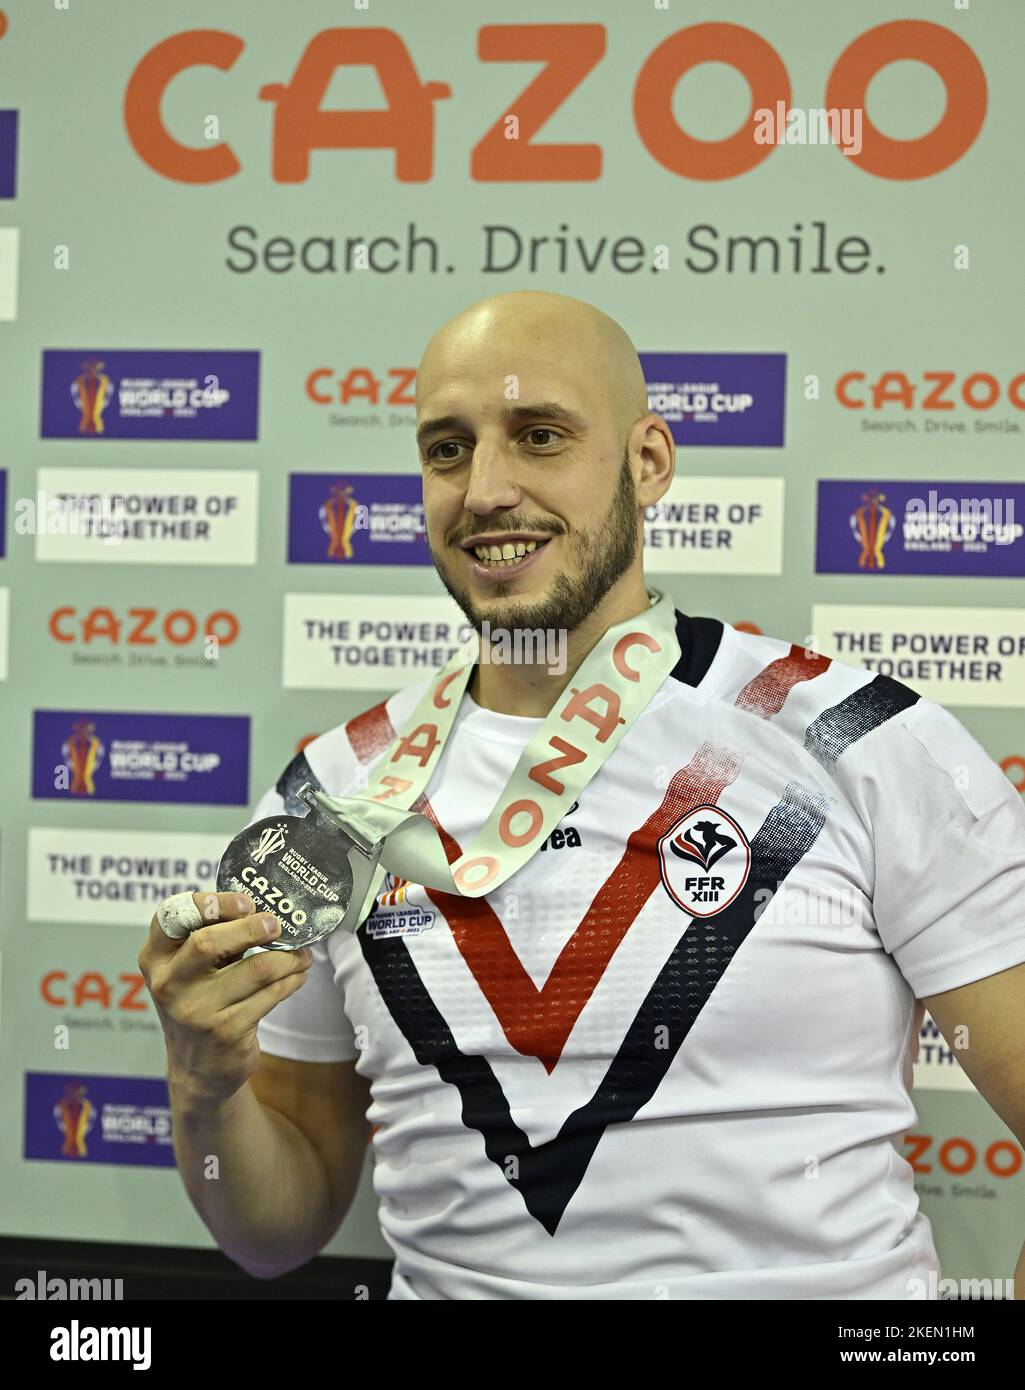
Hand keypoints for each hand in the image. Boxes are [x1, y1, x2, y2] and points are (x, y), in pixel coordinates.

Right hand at [139, 891, 313, 1106]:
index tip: (246, 903)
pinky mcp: (226, 1031)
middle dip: (252, 928)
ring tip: (301, 954)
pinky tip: (298, 975)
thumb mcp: (190, 970)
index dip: (210, 903)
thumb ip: (212, 936)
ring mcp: (196, 1011)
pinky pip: (270, 995)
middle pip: (208, 942)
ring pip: (255, 969)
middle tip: (276, 925)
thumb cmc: (200, 1002)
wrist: (198, 1069)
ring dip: (287, 958)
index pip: (171, 916)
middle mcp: (168, 984)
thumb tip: (265, 906)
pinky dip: (291, 980)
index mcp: (155, 958)